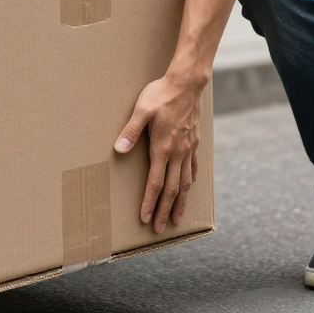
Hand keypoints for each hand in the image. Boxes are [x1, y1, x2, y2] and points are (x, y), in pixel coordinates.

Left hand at [114, 73, 203, 232]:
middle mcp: (177, 152)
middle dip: (164, 210)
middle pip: (172, 189)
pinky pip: (193, 167)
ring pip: (185, 182)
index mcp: (162, 148)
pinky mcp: (195, 141)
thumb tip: (118, 150)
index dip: (150, 202)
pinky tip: (190, 187)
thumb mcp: (142, 109)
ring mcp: (188, 148)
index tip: (146, 219)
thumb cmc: (161, 94)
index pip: (155, 183)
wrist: (187, 83)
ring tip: (176, 218)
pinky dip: (191, 181)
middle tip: (160, 229)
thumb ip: (131, 131)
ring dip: (180, 202)